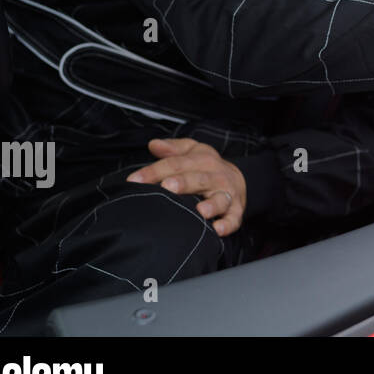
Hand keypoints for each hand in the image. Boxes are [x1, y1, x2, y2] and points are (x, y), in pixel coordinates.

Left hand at [127, 137, 246, 236]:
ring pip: (220, 199)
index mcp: (203, 160)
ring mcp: (227, 194)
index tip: (134, 180)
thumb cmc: (207, 167)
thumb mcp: (193, 152)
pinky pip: (233, 218)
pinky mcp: (236, 211)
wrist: (239, 179)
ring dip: (212, 205)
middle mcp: (216, 176)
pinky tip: (218, 229)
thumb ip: (172, 148)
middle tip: (167, 187)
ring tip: (201, 211)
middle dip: (184, 183)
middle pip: (198, 179)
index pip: (176, 163)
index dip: (154, 171)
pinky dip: (227, 224)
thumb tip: (153, 144)